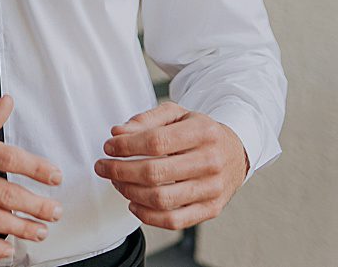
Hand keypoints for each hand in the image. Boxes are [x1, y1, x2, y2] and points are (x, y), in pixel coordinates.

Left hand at [94, 102, 249, 228]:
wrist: (234, 152)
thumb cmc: (200, 134)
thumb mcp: (176, 115)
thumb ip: (145, 120)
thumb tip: (118, 133)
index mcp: (203, 133)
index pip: (155, 141)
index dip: (125, 146)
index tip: (109, 147)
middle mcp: (212, 161)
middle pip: (154, 172)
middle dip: (119, 170)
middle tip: (103, 166)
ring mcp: (213, 188)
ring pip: (161, 199)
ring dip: (129, 192)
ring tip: (117, 182)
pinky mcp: (211, 209)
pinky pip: (173, 221)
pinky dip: (146, 216)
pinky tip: (133, 202)